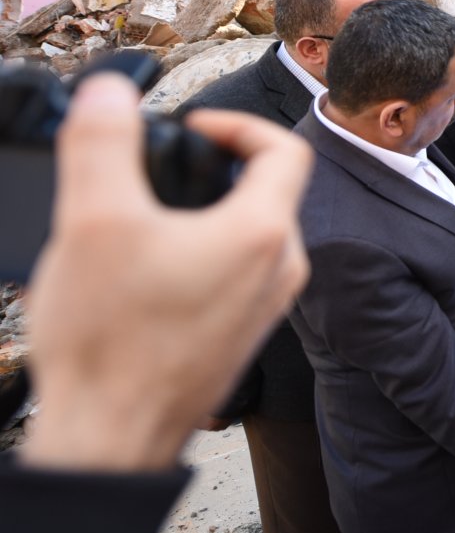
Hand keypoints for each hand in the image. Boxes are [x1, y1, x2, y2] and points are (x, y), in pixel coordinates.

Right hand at [20, 74, 312, 473]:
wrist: (110, 438)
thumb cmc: (111, 344)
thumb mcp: (93, 220)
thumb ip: (102, 142)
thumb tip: (109, 94)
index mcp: (262, 235)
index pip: (284, 150)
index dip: (237, 123)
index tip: (192, 127)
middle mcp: (278, 272)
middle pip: (265, 191)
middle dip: (213, 168)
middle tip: (161, 166)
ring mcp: (263, 309)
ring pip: (246, 234)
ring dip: (202, 213)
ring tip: (143, 216)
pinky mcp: (239, 336)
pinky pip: (231, 275)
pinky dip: (196, 254)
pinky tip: (141, 269)